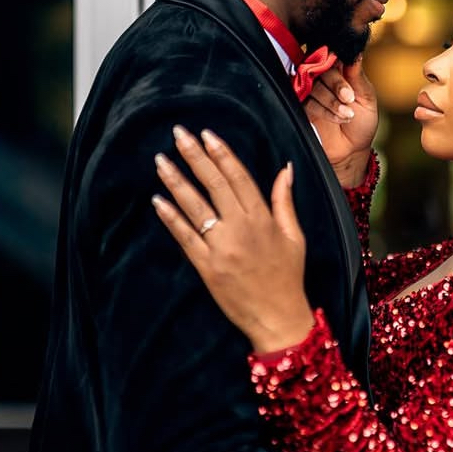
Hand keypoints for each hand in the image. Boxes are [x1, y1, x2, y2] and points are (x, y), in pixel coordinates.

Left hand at [152, 126, 314, 351]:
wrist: (277, 317)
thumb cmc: (288, 276)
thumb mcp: (295, 236)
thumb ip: (284, 201)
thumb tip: (285, 169)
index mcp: (263, 219)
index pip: (238, 177)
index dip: (221, 154)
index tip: (206, 134)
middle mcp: (241, 228)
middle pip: (213, 184)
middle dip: (194, 156)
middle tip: (178, 134)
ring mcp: (221, 247)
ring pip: (195, 206)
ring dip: (176, 181)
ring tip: (160, 160)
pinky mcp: (206, 266)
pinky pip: (185, 237)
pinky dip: (170, 218)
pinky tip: (157, 200)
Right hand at [304, 57, 377, 187]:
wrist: (352, 149)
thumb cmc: (362, 122)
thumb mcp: (366, 97)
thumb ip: (357, 75)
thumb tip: (355, 51)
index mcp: (339, 69)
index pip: (332, 53)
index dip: (337, 59)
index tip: (347, 71)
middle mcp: (322, 77)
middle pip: (319, 66)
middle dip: (336, 83)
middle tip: (349, 98)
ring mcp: (310, 91)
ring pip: (313, 85)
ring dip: (332, 101)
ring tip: (348, 115)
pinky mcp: (301, 106)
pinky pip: (307, 102)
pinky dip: (324, 110)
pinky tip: (338, 119)